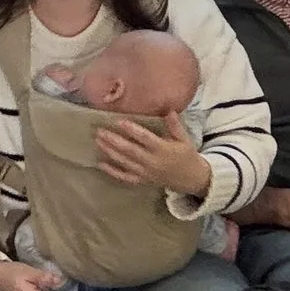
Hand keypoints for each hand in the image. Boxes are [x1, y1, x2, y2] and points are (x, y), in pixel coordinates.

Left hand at [94, 111, 212, 197]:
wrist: (191, 179)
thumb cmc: (187, 156)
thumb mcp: (184, 139)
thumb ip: (175, 126)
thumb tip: (169, 110)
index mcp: (163, 149)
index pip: (145, 138)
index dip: (132, 130)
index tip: (119, 121)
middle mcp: (152, 162)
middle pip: (130, 150)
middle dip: (114, 140)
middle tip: (100, 130)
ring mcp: (146, 173)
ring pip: (125, 162)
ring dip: (110, 152)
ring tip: (98, 141)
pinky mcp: (142, 181)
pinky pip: (125, 177)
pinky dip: (112, 172)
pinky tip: (101, 164)